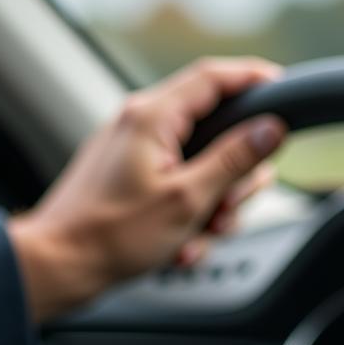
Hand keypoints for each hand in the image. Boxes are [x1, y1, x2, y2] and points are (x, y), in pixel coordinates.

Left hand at [9, 57, 284, 320]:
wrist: (58, 267)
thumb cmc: (110, 235)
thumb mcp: (186, 200)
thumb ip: (233, 161)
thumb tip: (271, 130)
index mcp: (152, 116)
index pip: (216, 77)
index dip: (256, 81)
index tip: (285, 95)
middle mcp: (140, 125)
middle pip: (216, 131)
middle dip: (233, 177)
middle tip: (228, 209)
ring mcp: (133, 154)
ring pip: (200, 167)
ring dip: (210, 208)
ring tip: (196, 239)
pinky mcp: (128, 181)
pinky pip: (175, 189)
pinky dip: (185, 219)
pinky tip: (177, 248)